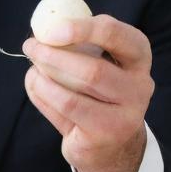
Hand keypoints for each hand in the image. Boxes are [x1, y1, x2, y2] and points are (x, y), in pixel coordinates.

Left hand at [22, 14, 153, 171]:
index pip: (116, 35)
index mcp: (139, 57)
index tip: (49, 30)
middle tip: (30, 46)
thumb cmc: (99, 89)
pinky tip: (36, 86)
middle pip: (93, 70)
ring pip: (72, 95)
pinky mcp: (103, 136)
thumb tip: (42, 31)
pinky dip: (42, 96)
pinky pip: (64, 112)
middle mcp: (140, 86)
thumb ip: (79, 43)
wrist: (114, 142)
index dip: (82, 29)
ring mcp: (125, 117)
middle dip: (53, 56)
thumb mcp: (99, 60)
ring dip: (43, 78)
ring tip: (32, 70)